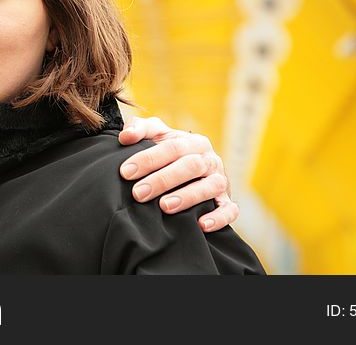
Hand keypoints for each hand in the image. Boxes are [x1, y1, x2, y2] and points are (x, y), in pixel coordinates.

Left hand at [118, 116, 238, 232]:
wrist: (195, 170)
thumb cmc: (169, 152)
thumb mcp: (156, 135)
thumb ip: (139, 129)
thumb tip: (125, 136)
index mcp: (193, 142)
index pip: (171, 147)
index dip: (148, 159)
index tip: (126, 172)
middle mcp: (209, 159)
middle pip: (190, 166)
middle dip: (162, 180)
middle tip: (138, 193)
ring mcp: (221, 180)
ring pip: (210, 186)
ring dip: (187, 196)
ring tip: (164, 207)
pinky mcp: (227, 201)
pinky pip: (230, 210)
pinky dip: (219, 217)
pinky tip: (201, 225)